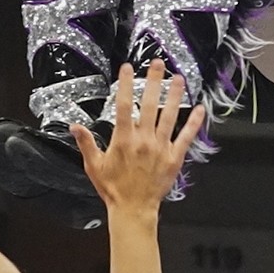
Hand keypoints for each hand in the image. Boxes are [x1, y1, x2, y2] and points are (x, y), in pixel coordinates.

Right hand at [74, 61, 204, 216]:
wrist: (133, 209)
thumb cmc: (113, 188)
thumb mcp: (94, 165)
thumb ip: (86, 143)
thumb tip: (74, 126)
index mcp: (123, 139)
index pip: (123, 106)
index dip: (126, 84)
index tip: (127, 68)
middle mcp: (143, 140)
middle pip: (149, 104)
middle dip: (154, 81)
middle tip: (158, 63)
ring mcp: (160, 148)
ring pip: (169, 116)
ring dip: (174, 96)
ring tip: (179, 78)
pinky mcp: (174, 158)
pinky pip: (185, 137)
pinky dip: (193, 123)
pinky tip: (199, 109)